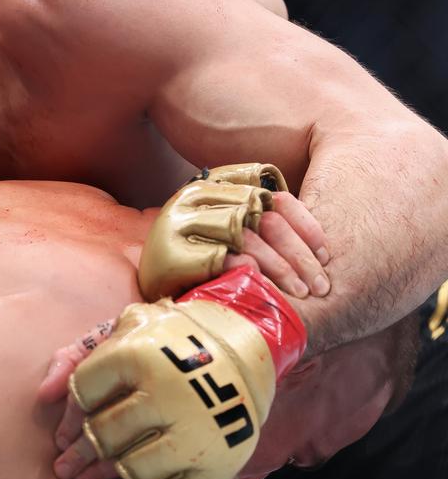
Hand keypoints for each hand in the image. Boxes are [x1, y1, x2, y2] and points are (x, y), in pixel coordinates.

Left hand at [62, 268, 304, 478]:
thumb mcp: (125, 329)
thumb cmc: (172, 338)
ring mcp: (194, 431)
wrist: (246, 344)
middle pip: (104, 434)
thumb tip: (42, 396)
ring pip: (132, 468)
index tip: (69, 424)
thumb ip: (77, 355)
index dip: (71, 410)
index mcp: (138, 355)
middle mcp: (166, 394)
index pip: (84, 392)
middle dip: (80, 452)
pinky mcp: (217, 461)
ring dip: (105, 478)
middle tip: (66, 465)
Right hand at [139, 163, 330, 301]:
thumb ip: (261, 223)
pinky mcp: (171, 252)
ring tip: (301, 293)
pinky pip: (219, 257)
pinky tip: (263, 284)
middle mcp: (196, 196)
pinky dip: (246, 269)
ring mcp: (180, 222)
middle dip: (299, 254)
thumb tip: (318, 244)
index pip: (273, 196)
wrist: (152, 286)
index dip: (306, 225)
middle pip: (265, 218)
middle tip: (320, 285)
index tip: (326, 254)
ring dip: (281, 267)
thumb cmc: (201, 262)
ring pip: (247, 237)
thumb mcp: (230, 232)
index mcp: (216, 185)